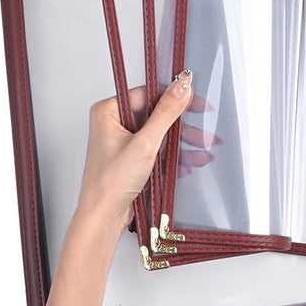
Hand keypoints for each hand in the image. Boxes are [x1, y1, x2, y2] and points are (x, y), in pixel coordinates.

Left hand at [77, 69, 193, 227]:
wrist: (103, 218)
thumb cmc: (110, 184)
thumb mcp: (144, 144)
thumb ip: (165, 113)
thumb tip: (182, 86)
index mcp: (108, 111)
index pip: (148, 94)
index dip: (175, 98)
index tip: (196, 104)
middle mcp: (114, 123)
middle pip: (156, 115)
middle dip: (182, 128)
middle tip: (203, 132)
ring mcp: (122, 140)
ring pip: (159, 133)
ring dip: (182, 144)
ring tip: (202, 152)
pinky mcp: (130, 156)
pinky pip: (156, 147)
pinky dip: (172, 155)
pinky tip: (189, 163)